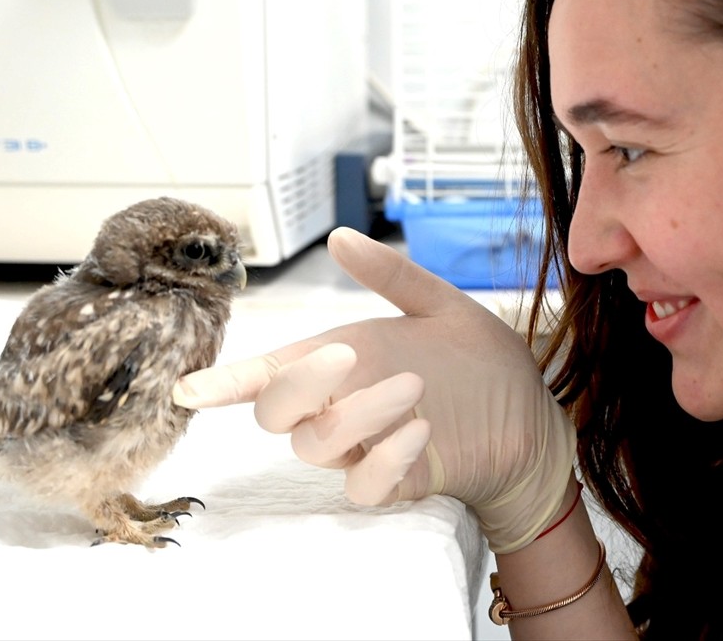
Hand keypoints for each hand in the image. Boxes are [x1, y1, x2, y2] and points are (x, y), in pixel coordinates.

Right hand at [173, 227, 576, 553]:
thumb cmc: (480, 362)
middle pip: (278, 412)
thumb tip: (340, 237)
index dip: (225, 382)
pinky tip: (422, 431)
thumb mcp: (441, 305)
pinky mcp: (398, 482)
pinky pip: (365, 484)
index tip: (187, 389)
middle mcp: (343, 405)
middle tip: (348, 356)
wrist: (534, 417)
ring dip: (356, 414)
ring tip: (414, 387)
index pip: (270, 374)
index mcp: (343, 361)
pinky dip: (383, 459)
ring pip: (317, 445)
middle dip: (297, 384)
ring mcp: (367, 446)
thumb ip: (393, 275)